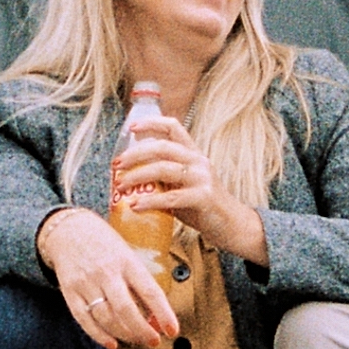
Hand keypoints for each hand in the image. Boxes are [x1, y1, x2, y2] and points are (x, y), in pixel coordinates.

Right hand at [40, 205, 182, 348]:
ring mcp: (86, 283)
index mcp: (127, 261)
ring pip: (107, 318)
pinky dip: (99, 336)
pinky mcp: (70, 292)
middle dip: (142, 331)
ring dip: (124, 335)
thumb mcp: (127, 253)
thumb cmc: (103, 242)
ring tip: (135, 339)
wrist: (67, 229)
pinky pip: (85, 320)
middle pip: (126, 310)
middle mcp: (106, 273)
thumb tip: (155, 313)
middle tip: (153, 341)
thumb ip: (139, 280)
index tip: (172, 330)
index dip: (163, 313)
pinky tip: (112, 343)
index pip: (150, 291)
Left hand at [109, 109, 267, 265]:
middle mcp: (198, 161)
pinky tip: (135, 206)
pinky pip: (171, 197)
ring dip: (138, 176)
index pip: (174, 127)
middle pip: (162, 147)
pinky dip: (150, 201)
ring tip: (120, 187)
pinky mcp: (203, 198)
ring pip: (164, 169)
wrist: (232, 226)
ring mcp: (202, 178)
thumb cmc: (201, 206)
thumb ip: (162, 178)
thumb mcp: (182, 186)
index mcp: (193, 154)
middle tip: (117, 165)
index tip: (132, 128)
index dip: (152, 123)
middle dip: (135, 154)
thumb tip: (128, 178)